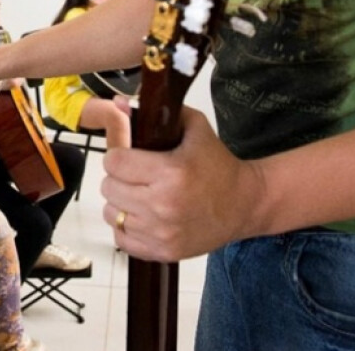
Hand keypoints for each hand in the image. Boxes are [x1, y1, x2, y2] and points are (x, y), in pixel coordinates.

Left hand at [100, 106, 264, 260]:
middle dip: (118, 178)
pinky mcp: (164, 252)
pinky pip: (121, 238)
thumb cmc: (218, 164)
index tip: (128, 156)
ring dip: (121, 202)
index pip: (114, 162)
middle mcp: (163, 205)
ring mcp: (162, 233)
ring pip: (111, 213)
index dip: (118, 155)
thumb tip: (117, 103)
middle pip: (108, 187)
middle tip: (136, 175)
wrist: (246, 204)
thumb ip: (156, 114)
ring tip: (140, 195)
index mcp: (171, 173)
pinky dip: (127, 227)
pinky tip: (143, 216)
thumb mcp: (194, 130)